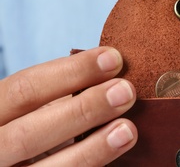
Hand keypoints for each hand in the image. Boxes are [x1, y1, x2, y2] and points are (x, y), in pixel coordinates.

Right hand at [0, 47, 137, 165]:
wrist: (17, 158)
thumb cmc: (36, 125)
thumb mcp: (37, 107)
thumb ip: (64, 93)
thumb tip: (111, 71)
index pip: (24, 89)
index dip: (70, 72)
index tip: (113, 58)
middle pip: (28, 134)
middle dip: (83, 109)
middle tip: (125, 90)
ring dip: (92, 149)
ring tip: (127, 130)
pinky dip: (91, 166)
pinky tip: (116, 151)